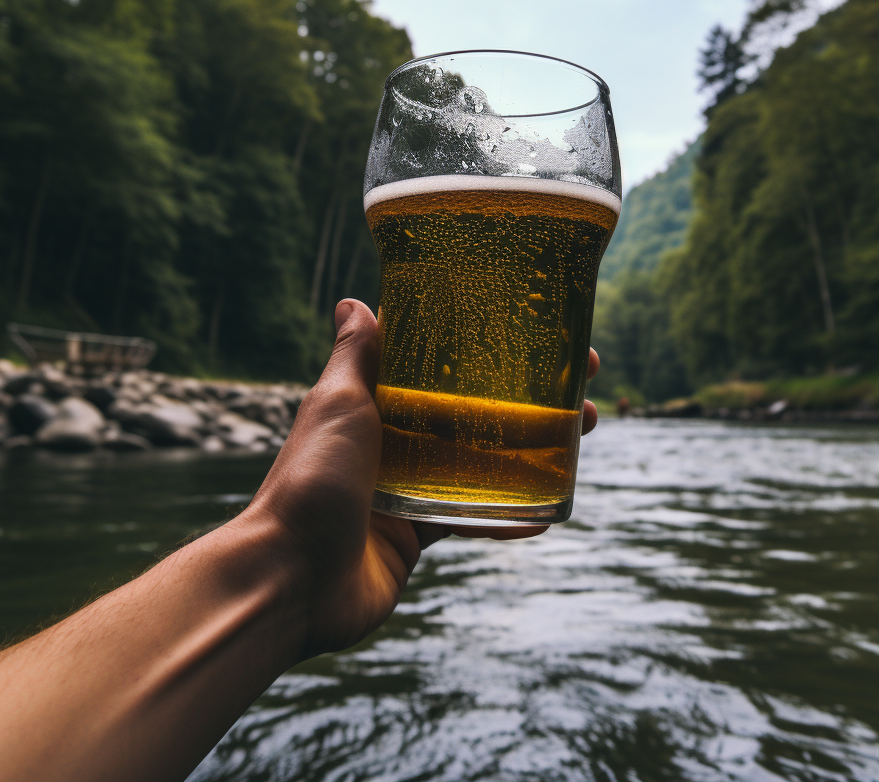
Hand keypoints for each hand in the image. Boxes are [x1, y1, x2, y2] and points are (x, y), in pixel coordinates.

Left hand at [245, 299, 600, 656]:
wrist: (293, 578)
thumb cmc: (310, 481)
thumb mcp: (336, 405)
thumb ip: (356, 358)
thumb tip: (351, 300)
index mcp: (376, 403)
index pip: (440, 363)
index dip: (486, 346)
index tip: (532, 329)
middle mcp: (396, 441)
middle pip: (476, 408)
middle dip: (529, 393)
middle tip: (581, 381)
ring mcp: (411, 487)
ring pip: (485, 458)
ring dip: (535, 445)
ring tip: (586, 425)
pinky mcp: (422, 532)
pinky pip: (475, 516)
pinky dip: (512, 513)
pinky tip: (552, 506)